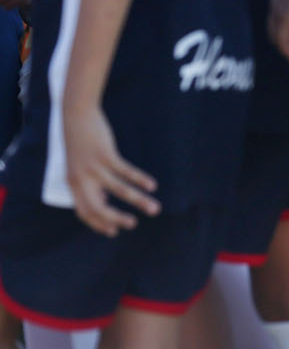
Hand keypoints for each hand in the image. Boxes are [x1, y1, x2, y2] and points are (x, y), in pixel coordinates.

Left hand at [64, 105, 156, 235]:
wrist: (75, 117)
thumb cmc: (80, 143)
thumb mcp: (79, 166)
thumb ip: (88, 184)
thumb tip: (104, 201)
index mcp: (74, 184)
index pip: (85, 211)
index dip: (99, 224)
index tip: (114, 231)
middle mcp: (81, 179)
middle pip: (98, 207)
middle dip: (116, 219)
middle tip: (132, 225)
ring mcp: (93, 167)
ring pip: (118, 190)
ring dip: (138, 201)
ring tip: (154, 209)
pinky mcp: (105, 155)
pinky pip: (125, 171)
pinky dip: (140, 179)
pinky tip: (152, 185)